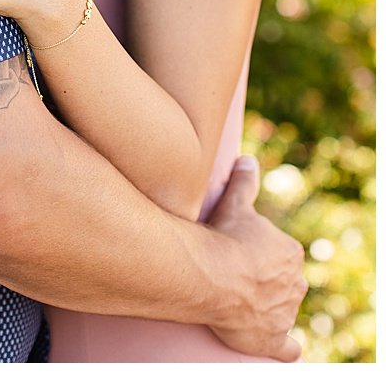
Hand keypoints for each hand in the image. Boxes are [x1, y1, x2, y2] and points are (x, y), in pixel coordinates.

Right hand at [203, 156, 305, 359]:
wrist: (211, 276)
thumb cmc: (223, 239)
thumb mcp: (234, 205)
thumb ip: (243, 183)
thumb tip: (247, 160)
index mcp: (290, 252)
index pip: (279, 252)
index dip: (258, 251)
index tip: (237, 250)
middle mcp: (294, 283)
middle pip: (283, 280)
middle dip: (265, 278)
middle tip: (234, 273)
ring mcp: (285, 311)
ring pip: (282, 307)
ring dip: (268, 306)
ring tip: (237, 300)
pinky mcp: (273, 337)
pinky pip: (286, 346)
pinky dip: (284, 346)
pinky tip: (278, 344)